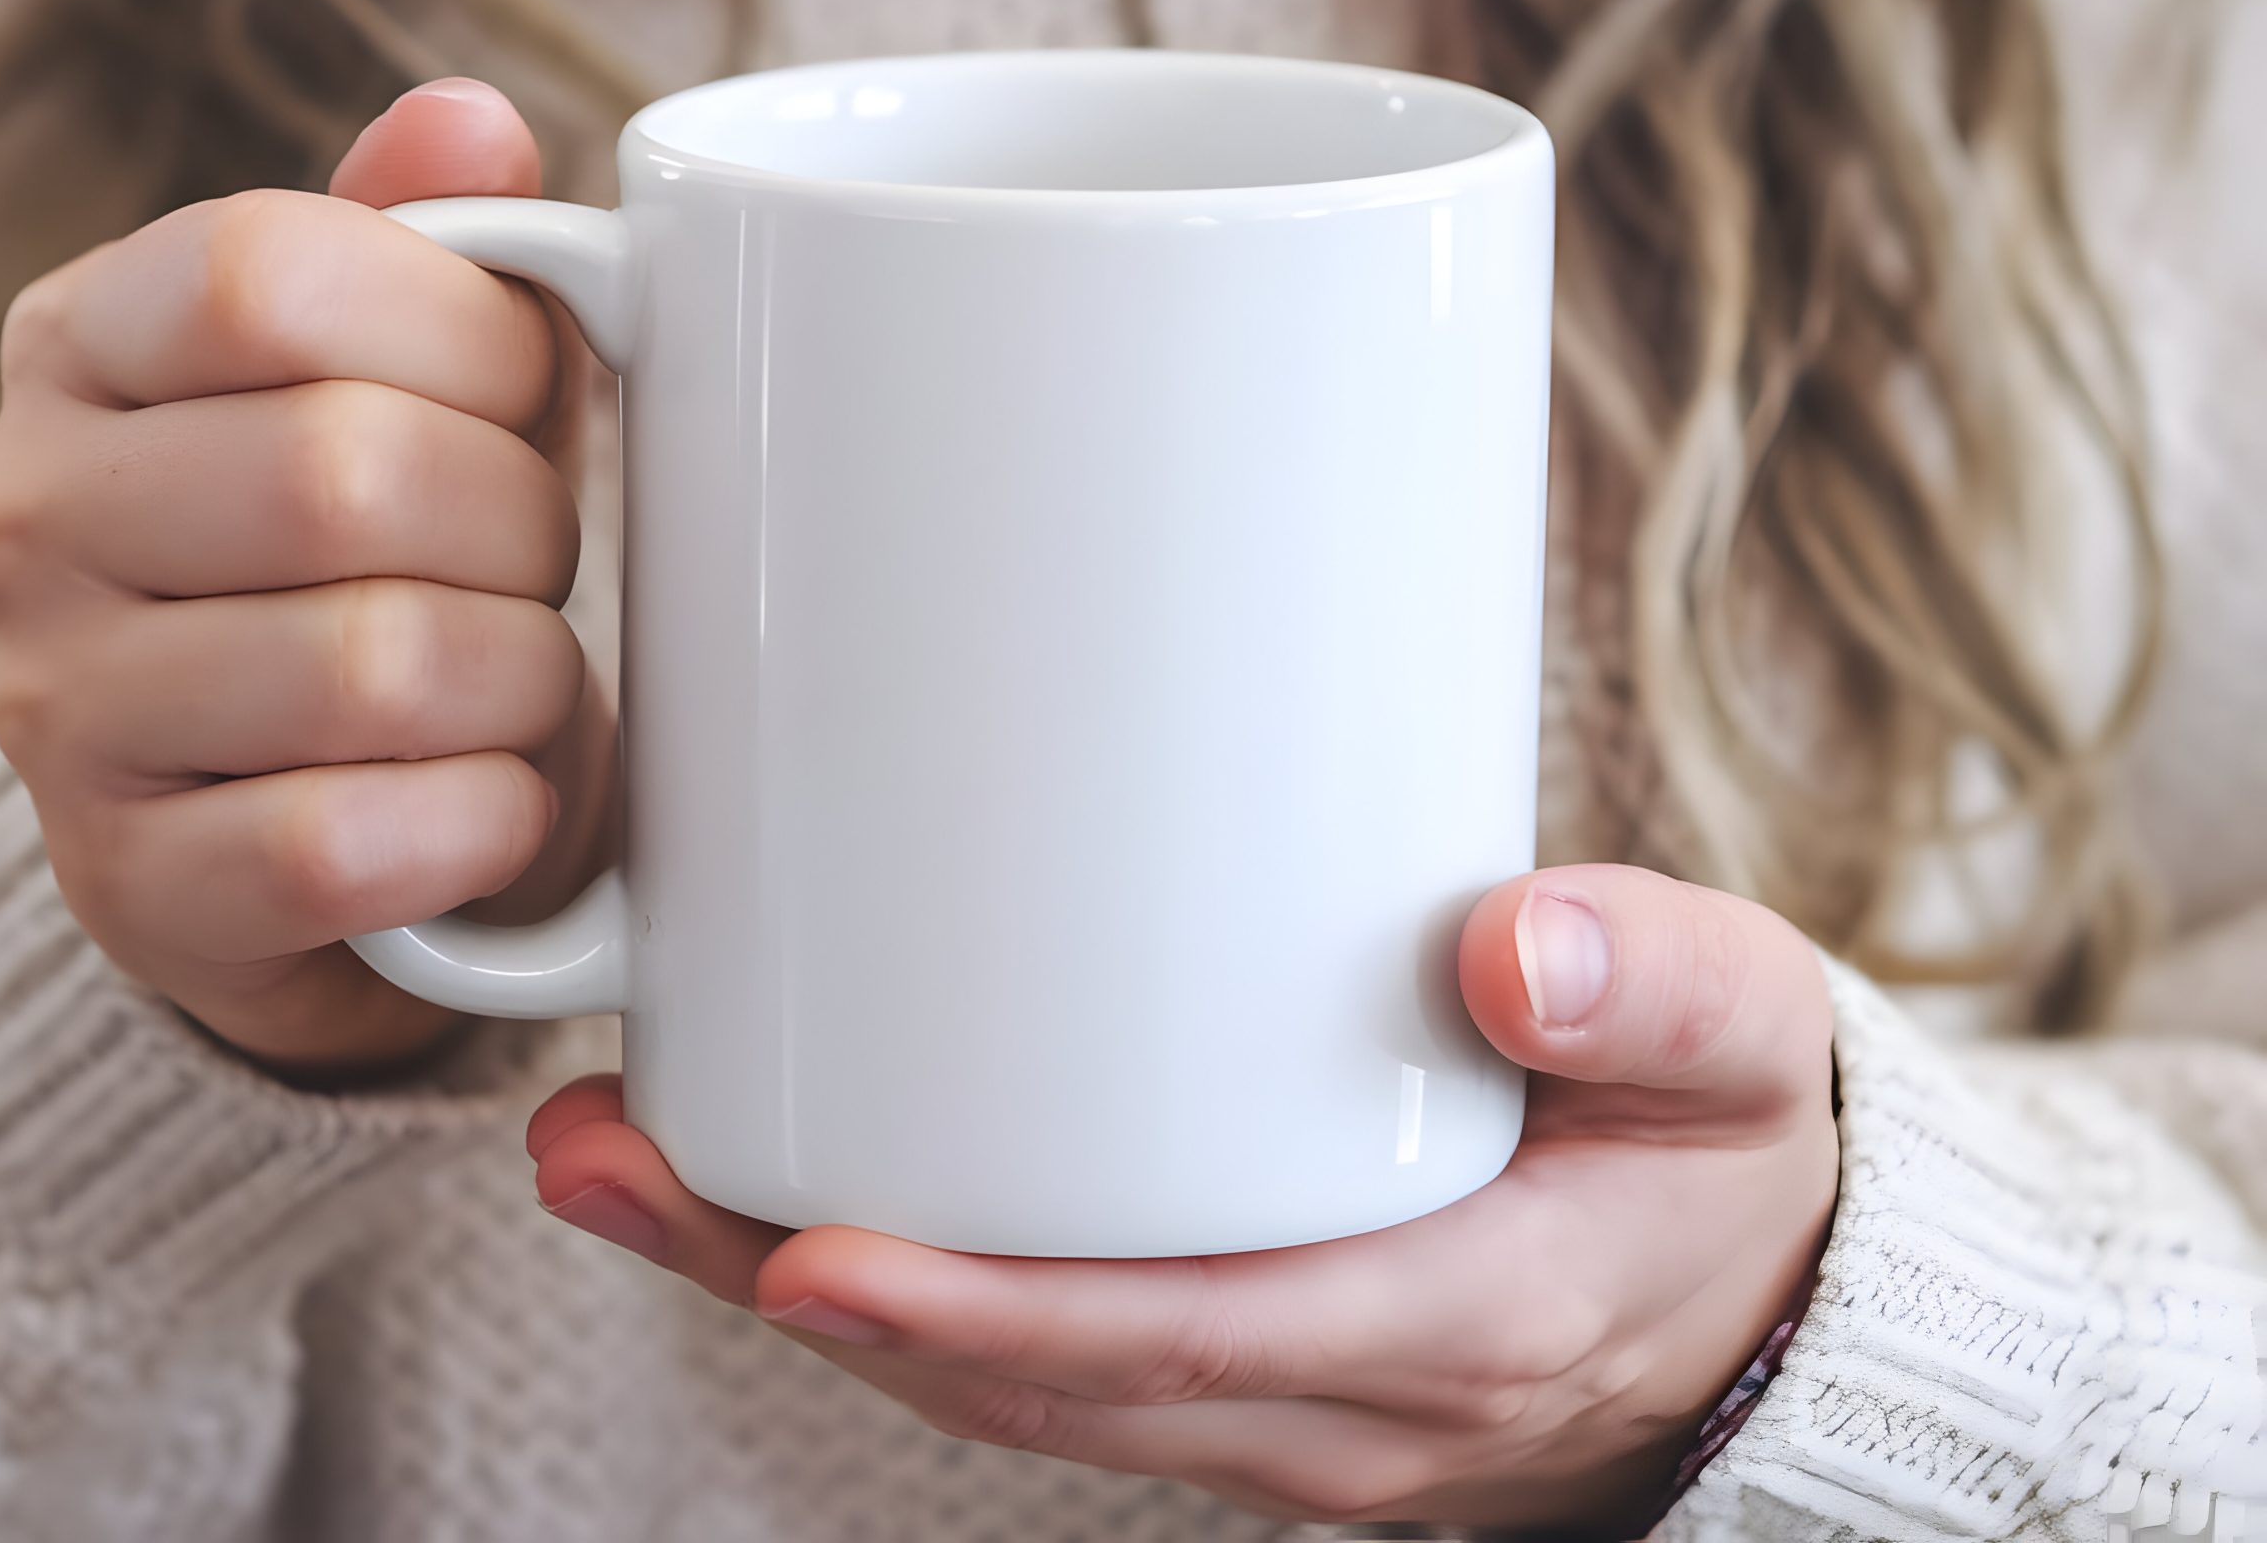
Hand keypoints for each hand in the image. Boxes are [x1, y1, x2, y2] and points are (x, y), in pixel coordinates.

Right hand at [0, 79, 613, 1079]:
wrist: (290, 830)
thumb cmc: (380, 558)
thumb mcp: (409, 377)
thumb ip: (435, 243)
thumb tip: (470, 120)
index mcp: (83, 341)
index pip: (274, 273)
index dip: (471, 337)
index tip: (530, 401)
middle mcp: (27, 517)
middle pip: (346, 473)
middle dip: (525, 526)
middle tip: (542, 564)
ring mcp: (55, 714)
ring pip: (374, 664)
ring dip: (524, 679)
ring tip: (521, 681)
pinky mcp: (129, 888)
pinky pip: (350, 846)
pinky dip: (484, 822)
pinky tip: (499, 802)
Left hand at [526, 865, 1837, 1533]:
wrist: (1754, 1303)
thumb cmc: (1723, 1159)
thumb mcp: (1745, 1055)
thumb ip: (1661, 989)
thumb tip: (1515, 952)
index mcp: (1458, 1328)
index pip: (1190, 1343)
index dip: (996, 1317)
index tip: (811, 1260)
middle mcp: (1328, 1406)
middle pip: (1029, 1377)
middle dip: (798, 1286)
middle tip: (605, 1155)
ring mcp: (1264, 1407)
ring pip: (1001, 1379)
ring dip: (795, 1283)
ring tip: (617, 1153)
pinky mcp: (1224, 1363)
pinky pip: (1037, 1352)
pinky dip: (892, 1287)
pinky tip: (772, 1186)